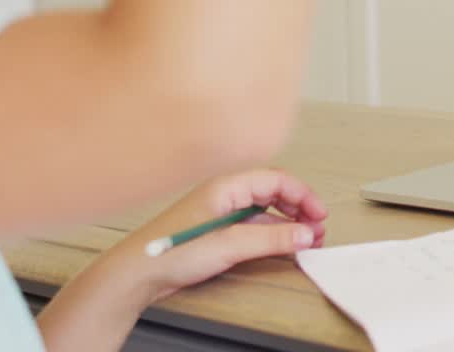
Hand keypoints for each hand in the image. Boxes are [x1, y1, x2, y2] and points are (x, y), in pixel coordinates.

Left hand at [106, 169, 327, 303]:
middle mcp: (226, 195)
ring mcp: (222, 213)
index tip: (318, 215)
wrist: (134, 274)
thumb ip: (271, 239)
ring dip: (289, 223)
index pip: (277, 179)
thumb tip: (306, 233)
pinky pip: (255, 226)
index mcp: (226, 186)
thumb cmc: (168, 252)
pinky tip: (282, 245)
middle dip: (299, 208)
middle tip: (317, 227)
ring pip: (266, 210)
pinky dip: (274, 234)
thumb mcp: (228, 245)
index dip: (303, 195)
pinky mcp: (218, 231)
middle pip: (274, 192)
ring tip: (306, 238)